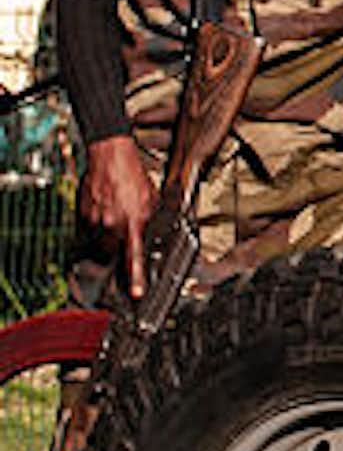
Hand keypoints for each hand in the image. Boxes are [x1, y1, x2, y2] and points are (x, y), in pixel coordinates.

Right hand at [80, 134, 152, 300]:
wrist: (110, 157)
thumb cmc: (133, 176)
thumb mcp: (153, 201)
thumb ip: (151, 221)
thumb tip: (153, 235)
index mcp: (131, 223)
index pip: (134, 258)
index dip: (135, 278)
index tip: (136, 293)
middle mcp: (110, 225)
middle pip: (111, 254)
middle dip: (117, 252)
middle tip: (123, 238)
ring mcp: (93, 220)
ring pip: (99, 241)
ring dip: (107, 236)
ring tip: (116, 216)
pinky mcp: (81, 213)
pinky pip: (89, 228)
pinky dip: (97, 223)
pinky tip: (106, 208)